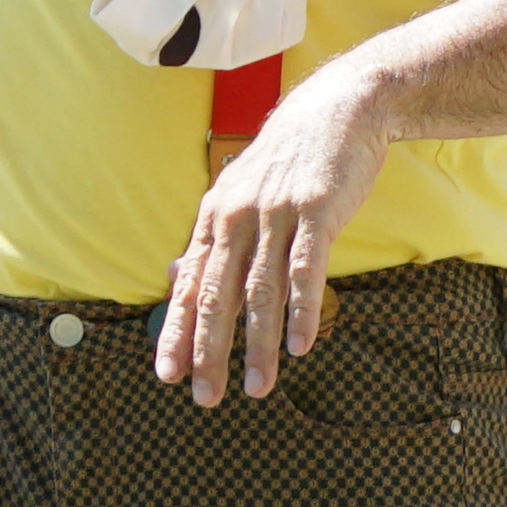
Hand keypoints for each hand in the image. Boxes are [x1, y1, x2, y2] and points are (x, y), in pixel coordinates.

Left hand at [157, 70, 396, 408]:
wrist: (338, 109)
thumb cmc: (288, 160)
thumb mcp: (238, 192)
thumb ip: (212, 240)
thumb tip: (174, 278)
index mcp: (214, 217)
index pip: (189, 285)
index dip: (177, 332)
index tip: (169, 375)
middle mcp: (237, 217)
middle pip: (217, 295)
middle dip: (209, 352)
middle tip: (207, 397)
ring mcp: (276, 212)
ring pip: (261, 291)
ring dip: (259, 344)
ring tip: (260, 387)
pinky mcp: (317, 210)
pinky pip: (306, 270)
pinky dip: (302, 310)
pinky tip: (300, 345)